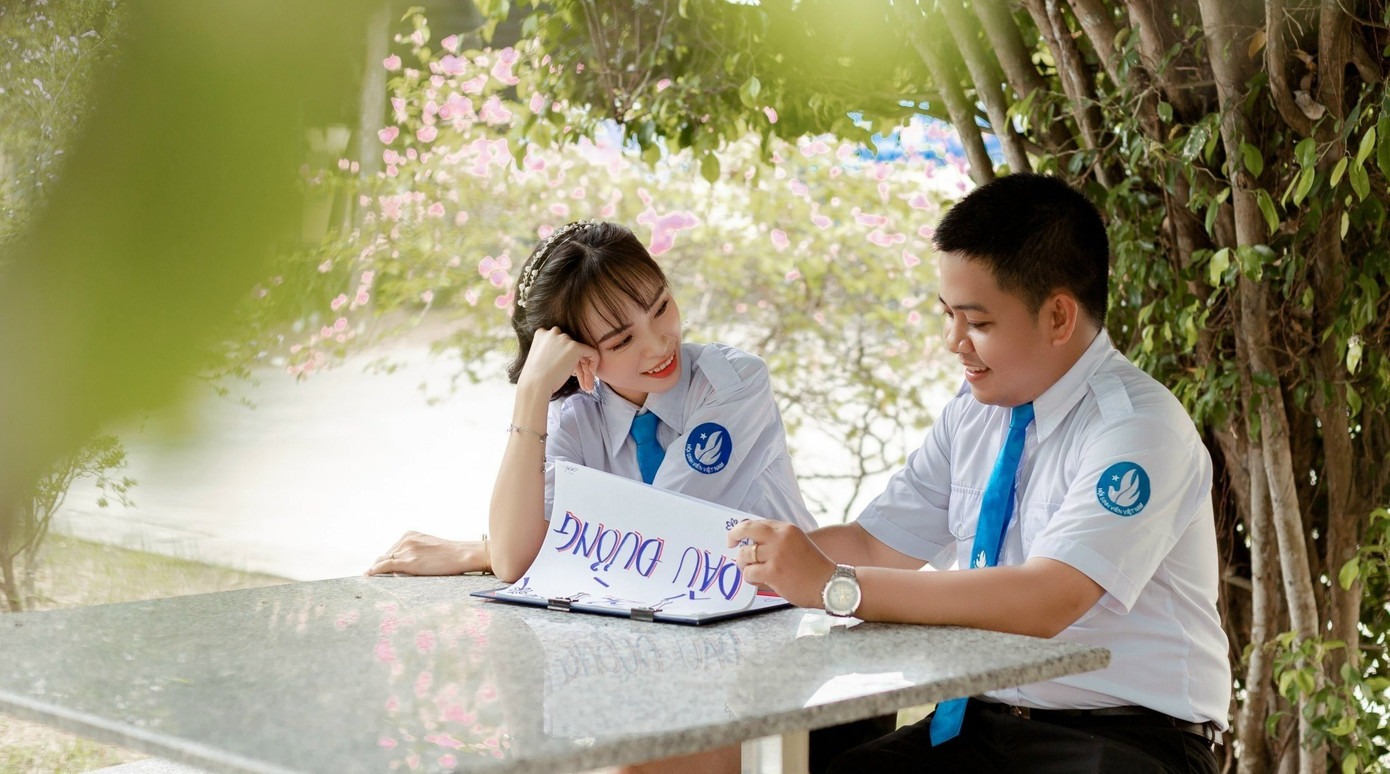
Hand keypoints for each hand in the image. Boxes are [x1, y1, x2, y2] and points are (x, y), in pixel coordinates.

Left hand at [365, 531, 487, 575]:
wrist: (461, 554)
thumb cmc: (449, 554)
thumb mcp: (428, 546)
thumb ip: (414, 551)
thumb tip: (399, 565)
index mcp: (410, 534)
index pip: (392, 549)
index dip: (385, 560)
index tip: (379, 568)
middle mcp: (406, 540)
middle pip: (386, 555)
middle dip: (379, 565)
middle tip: (372, 576)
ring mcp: (407, 550)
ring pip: (383, 561)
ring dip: (377, 570)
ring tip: (370, 578)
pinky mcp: (408, 562)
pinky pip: (385, 566)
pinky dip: (374, 571)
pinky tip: (368, 576)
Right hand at [519, 327, 598, 395]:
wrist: (535, 384)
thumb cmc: (535, 378)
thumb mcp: (540, 359)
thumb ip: (552, 353)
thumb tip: (568, 358)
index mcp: (542, 334)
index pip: (561, 344)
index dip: (566, 358)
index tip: (568, 372)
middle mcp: (553, 332)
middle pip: (571, 347)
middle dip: (576, 364)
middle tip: (579, 379)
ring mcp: (564, 338)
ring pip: (581, 352)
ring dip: (584, 368)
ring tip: (586, 384)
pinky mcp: (575, 347)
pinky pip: (592, 353)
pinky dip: (594, 364)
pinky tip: (590, 375)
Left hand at [728, 519, 836, 608]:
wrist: (830, 584)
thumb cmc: (814, 568)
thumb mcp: (798, 543)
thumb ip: (779, 540)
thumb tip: (754, 542)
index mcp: (787, 529)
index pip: (758, 523)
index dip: (744, 529)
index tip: (738, 536)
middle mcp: (780, 538)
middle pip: (747, 529)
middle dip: (734, 535)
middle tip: (730, 544)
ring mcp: (776, 555)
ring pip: (745, 555)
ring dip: (744, 564)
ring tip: (751, 570)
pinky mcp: (773, 572)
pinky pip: (749, 572)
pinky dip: (750, 577)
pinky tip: (757, 580)